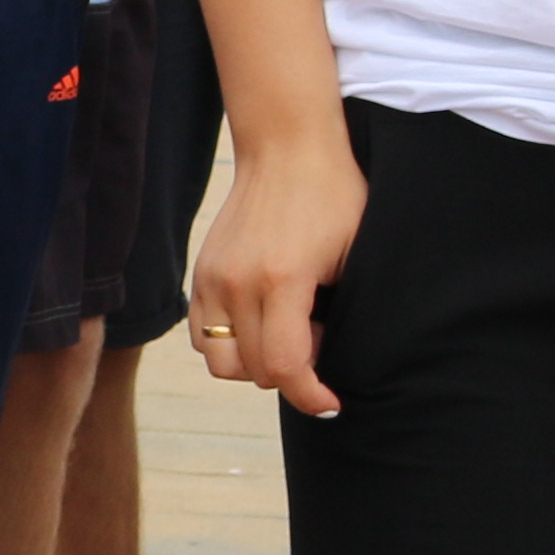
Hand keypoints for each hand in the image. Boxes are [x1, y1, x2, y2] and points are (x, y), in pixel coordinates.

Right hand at [184, 127, 362, 417]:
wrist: (287, 150)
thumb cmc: (334, 198)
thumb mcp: (354, 256)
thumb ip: (339, 313)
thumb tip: (329, 360)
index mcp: (282, 280)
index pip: (285, 367)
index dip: (311, 397)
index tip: (331, 404)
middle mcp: (237, 284)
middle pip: (254, 371)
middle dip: (292, 372)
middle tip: (319, 336)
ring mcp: (212, 279)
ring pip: (219, 361)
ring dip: (254, 363)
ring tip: (285, 331)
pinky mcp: (201, 274)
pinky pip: (201, 336)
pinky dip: (229, 344)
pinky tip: (260, 321)